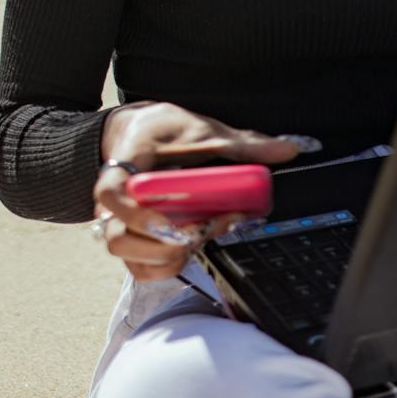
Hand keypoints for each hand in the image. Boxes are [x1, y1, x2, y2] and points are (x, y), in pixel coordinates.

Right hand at [93, 103, 312, 280]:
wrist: (138, 133)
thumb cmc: (165, 132)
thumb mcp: (203, 130)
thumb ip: (243, 144)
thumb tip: (287, 150)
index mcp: (126, 166)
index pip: (109, 195)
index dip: (136, 214)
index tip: (170, 219)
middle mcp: (114, 202)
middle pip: (119, 239)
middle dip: (165, 244)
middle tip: (200, 230)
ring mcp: (120, 223)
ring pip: (130, 258)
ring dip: (168, 256)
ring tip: (200, 235)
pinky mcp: (132, 240)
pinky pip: (141, 267)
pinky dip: (167, 265)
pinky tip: (192, 246)